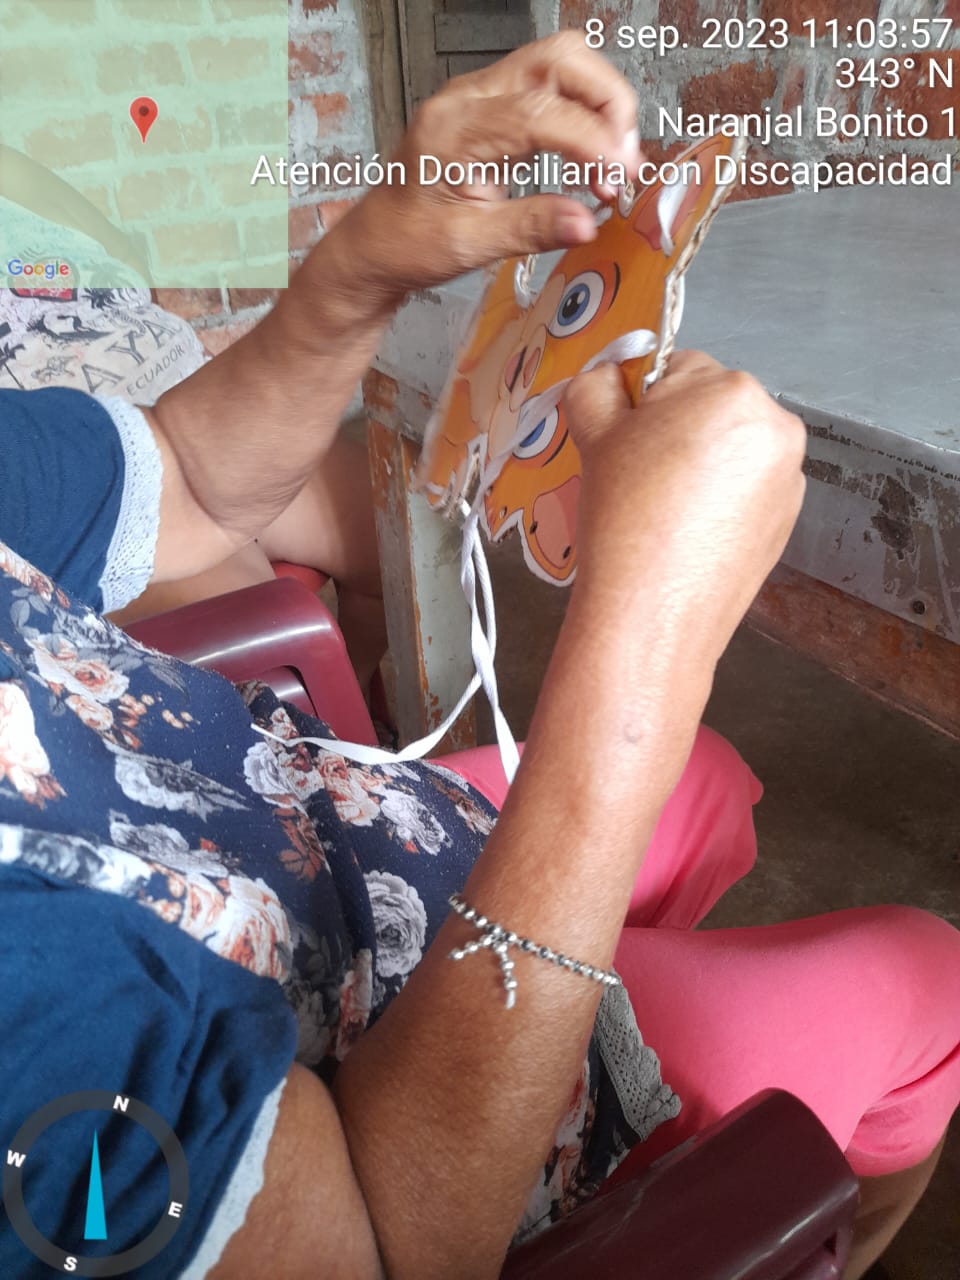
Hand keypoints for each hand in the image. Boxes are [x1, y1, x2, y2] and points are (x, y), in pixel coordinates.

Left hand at [334, 33, 640, 301]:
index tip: (622, 174)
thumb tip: (587, 222)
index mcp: (456, 128)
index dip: (592, 140)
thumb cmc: (409, 243)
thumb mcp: (469, 245)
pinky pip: (549, 86)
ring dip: (600, 103)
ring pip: (560, 64)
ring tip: (613, 161)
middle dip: (607, 102)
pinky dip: (582, 112)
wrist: (375, 244)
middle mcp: (469, 98)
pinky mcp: (493, 107)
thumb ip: (531, 228)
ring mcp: (481, 96)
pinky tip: (591, 157)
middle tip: (625, 161)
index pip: (540, 112)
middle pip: (559, 60)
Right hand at [563, 353, 806, 660]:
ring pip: (728, 448)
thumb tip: (607, 373)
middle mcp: (776, 426)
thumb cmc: (624, 517)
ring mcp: (789, 476)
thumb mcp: (594, 434)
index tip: (622, 442)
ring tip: (661, 509)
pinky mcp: (787, 520)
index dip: (641, 403)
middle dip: (675, 432)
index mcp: (733, 390)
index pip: (677, 367)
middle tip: (638, 479)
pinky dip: (718, 499)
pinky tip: (687, 531)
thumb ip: (596, 385)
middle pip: (709, 406)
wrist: (651, 612)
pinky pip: (745, 489)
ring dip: (698, 464)